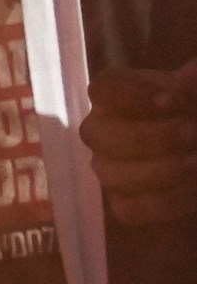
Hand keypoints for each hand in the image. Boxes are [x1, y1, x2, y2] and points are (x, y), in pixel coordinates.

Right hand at [98, 61, 196, 229]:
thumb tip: (187, 75)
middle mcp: (104, 131)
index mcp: (122, 96)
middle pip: (96, 133)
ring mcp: (110, 169)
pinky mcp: (124, 203)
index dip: (132, 95)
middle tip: (194, 135)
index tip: (171, 100)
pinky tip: (193, 190)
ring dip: (160, 170)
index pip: (103, 89)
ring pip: (109, 173)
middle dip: (149, 138)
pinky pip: (129, 208)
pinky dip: (165, 202)